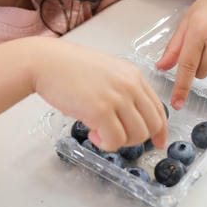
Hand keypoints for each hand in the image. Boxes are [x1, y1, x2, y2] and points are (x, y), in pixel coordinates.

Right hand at [31, 39, 167, 150]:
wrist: (46, 62)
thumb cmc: (68, 68)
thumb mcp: (106, 73)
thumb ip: (122, 91)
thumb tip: (130, 119)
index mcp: (133, 75)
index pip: (158, 108)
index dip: (160, 130)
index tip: (158, 142)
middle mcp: (130, 85)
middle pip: (152, 124)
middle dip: (138, 139)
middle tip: (117, 137)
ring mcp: (116, 97)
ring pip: (137, 135)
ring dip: (119, 141)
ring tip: (100, 133)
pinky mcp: (100, 110)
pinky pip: (115, 140)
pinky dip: (105, 144)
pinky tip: (92, 134)